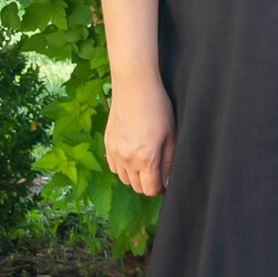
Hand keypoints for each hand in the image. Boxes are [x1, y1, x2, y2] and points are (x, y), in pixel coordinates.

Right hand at [104, 78, 174, 196]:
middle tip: (157, 173)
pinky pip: (113, 167)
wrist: (134, 86)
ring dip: (135, 177)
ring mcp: (114, 152)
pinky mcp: (107, 144)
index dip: (160, 189)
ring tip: (144, 164)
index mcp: (146, 158)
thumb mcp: (170, 136)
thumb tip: (166, 182)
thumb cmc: (157, 108)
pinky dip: (122, 168)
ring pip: (124, 179)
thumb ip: (168, 163)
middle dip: (148, 184)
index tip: (165, 182)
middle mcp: (127, 159)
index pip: (151, 190)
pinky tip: (131, 157)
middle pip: (137, 187)